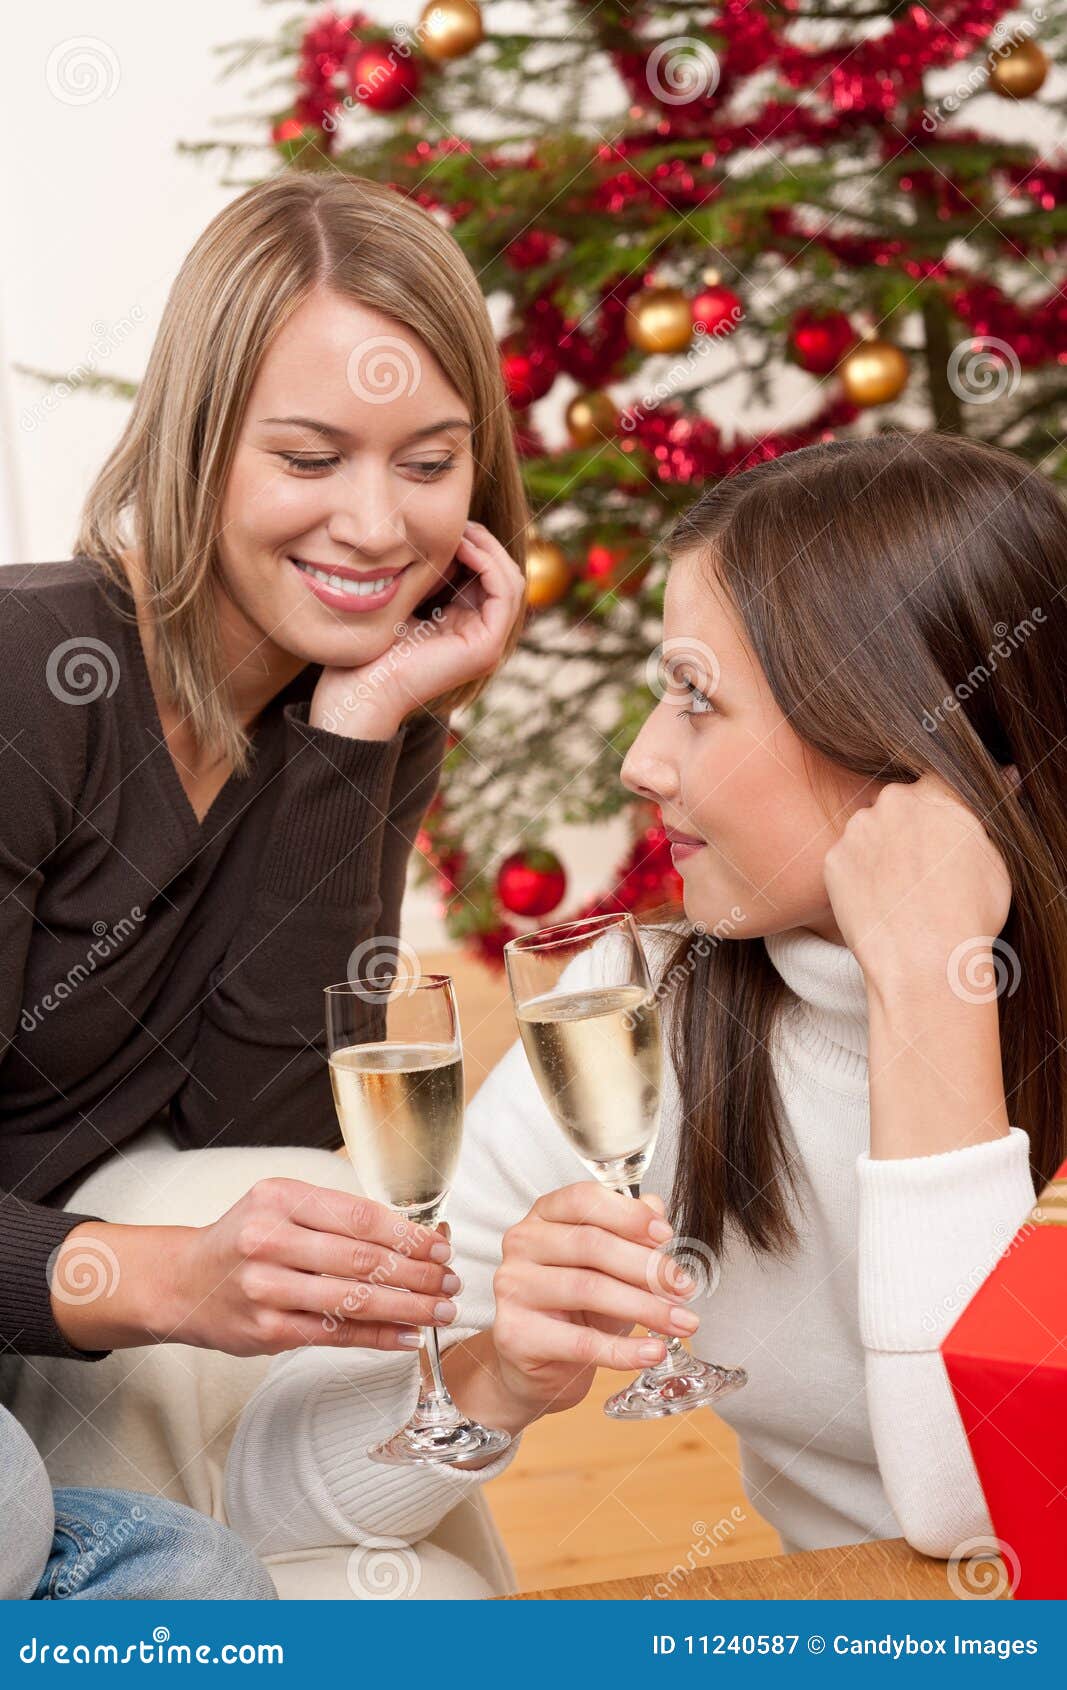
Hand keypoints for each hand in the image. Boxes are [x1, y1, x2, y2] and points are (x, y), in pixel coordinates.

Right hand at [51, 1180, 459, 1355]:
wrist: (184, 1282)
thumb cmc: (245, 1239)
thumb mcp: (281, 1205)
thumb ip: (335, 1216)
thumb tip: (413, 1236)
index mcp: (279, 1198)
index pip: (360, 1217)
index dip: (408, 1235)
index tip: (440, 1247)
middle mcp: (270, 1240)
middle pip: (362, 1260)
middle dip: (417, 1275)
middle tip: (451, 1283)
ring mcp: (267, 1288)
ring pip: (353, 1301)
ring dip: (407, 1309)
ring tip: (440, 1311)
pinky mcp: (266, 1330)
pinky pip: (335, 1335)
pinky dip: (377, 1337)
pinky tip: (407, 1337)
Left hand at [309, 520, 525, 739]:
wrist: (360, 684)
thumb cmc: (373, 644)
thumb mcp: (408, 595)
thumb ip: (431, 573)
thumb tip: (448, 533)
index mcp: (466, 627)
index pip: (489, 577)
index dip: (477, 546)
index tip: (450, 526)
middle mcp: (483, 638)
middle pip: (505, 576)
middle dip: (487, 544)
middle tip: (460, 524)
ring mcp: (489, 645)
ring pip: (511, 581)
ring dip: (490, 550)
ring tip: (462, 533)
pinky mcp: (487, 648)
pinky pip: (505, 594)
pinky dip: (489, 564)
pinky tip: (463, 549)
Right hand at [447, 1183, 700, 1434]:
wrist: (538, 1364)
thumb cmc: (576, 1307)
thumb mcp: (608, 1267)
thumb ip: (630, 1234)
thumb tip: (657, 1210)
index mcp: (544, 1215)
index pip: (584, 1200)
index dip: (629, 1214)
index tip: (667, 1235)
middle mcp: (522, 1243)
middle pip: (590, 1244)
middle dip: (647, 1267)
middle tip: (684, 1287)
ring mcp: (512, 1288)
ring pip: (588, 1289)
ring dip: (645, 1307)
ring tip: (682, 1323)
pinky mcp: (515, 1334)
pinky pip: (580, 1342)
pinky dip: (624, 1350)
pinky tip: (653, 1351)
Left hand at [823, 772, 1013, 997]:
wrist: (924, 960)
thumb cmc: (970, 915)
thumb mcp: (995, 860)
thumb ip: (984, 819)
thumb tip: (1004, 777)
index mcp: (937, 794)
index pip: (935, 783)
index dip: (938, 811)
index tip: (940, 835)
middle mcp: (893, 801)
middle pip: (897, 806)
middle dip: (906, 830)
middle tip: (920, 870)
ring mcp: (858, 829)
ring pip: (868, 832)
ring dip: (879, 852)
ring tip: (899, 892)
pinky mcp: (833, 859)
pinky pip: (845, 860)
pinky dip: (856, 877)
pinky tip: (877, 903)